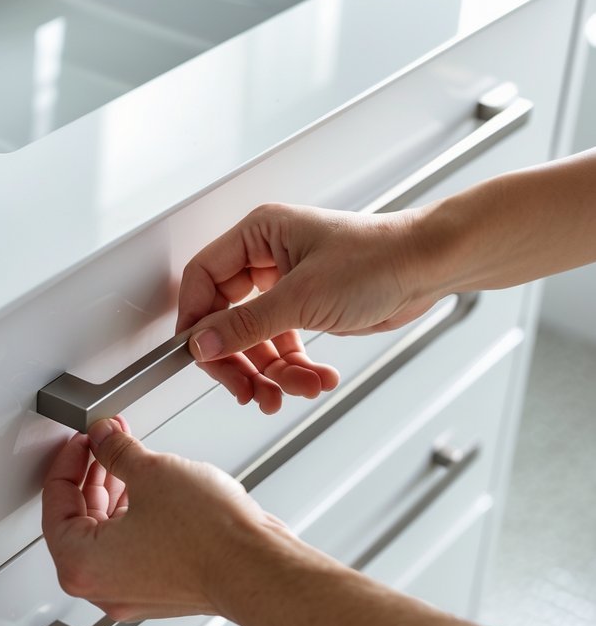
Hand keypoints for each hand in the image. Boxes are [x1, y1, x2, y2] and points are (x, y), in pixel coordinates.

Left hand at [42, 417, 287, 621]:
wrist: (257, 567)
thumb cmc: (208, 537)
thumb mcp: (151, 471)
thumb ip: (115, 450)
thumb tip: (104, 438)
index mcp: (81, 565)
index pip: (55, 505)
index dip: (68, 463)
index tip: (82, 441)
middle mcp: (102, 588)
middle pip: (80, 521)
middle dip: (94, 475)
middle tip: (106, 443)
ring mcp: (133, 593)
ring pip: (110, 535)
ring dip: (117, 492)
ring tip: (134, 457)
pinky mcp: (163, 590)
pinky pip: (136, 548)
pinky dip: (138, 515)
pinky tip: (155, 486)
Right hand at [177, 203, 434, 408]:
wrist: (429, 267)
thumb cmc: (379, 258)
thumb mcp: (302, 298)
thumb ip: (246, 325)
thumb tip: (202, 343)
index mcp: (259, 235)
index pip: (202, 279)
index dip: (196, 321)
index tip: (199, 357)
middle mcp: (268, 257)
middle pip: (227, 317)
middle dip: (240, 359)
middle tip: (248, 390)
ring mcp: (288, 284)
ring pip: (258, 339)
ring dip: (274, 372)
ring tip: (295, 390)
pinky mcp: (309, 307)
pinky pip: (286, 345)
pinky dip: (298, 368)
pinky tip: (317, 379)